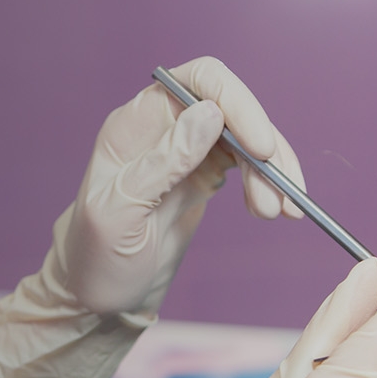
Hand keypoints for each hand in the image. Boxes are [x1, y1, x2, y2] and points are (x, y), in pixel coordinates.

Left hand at [0, 57, 302, 377]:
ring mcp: (188, 150)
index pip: (198, 81)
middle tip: (281, 197)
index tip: (262, 146)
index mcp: (137, 123)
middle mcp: (165, 127)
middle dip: (264, 147)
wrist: (97, 296)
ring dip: (273, 171)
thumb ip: (163, 162)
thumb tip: (210, 113)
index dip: (237, 102)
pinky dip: (269, 184)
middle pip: (233, 108)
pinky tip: (274, 209)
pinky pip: (249, 166)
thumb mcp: (122, 213)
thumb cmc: (95, 256)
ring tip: (280, 213)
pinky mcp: (205, 175)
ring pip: (247, 138)